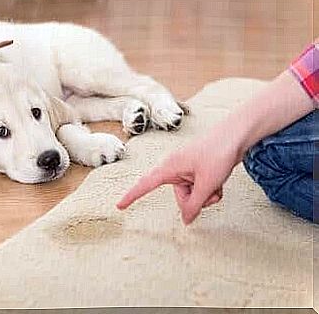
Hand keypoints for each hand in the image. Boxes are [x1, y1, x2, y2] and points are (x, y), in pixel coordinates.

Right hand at [116, 134, 239, 224]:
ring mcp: (188, 169)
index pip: (146, 184)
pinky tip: (220, 181)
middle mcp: (176, 168)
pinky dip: (210, 189)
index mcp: (170, 167)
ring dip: (206, 195)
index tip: (119, 206)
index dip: (132, 196)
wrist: (236, 135)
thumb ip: (195, 204)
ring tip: (217, 184)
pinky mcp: (198, 170)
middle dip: (196, 200)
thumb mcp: (206, 184)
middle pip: (180, 197)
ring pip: (193, 194)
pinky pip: (200, 188)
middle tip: (210, 192)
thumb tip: (187, 220)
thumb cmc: (218, 153)